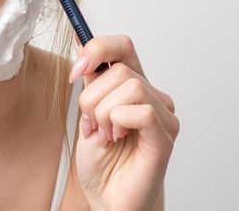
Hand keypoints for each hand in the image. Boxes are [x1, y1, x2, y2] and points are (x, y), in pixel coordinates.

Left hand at [72, 36, 179, 210]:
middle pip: (119, 69)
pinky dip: (117, 122)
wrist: (108, 198)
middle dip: (91, 97)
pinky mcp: (164, 137)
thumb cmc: (101, 162)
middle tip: (90, 123)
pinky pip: (141, 111)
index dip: (96, 49)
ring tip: (104, 134)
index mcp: (131, 88)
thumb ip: (89, 83)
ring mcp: (162, 116)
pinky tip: (116, 138)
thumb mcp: (86, 114)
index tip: (76, 69)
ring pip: (130, 86)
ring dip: (103, 111)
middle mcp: (152, 97)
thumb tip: (81, 46)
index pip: (122, 46)